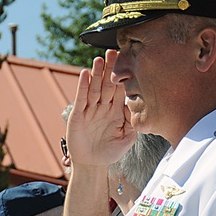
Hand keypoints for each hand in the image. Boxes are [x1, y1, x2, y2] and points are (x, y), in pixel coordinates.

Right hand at [67, 49, 134, 166]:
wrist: (92, 164)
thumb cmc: (111, 152)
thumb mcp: (128, 137)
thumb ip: (133, 122)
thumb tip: (137, 104)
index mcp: (116, 110)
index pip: (120, 88)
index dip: (123, 75)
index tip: (128, 60)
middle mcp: (103, 107)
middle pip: (107, 84)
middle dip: (110, 68)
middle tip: (113, 51)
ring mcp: (90, 110)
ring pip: (94, 88)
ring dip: (96, 73)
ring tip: (99, 59)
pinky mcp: (78, 115)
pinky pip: (81, 98)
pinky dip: (82, 86)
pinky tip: (84, 74)